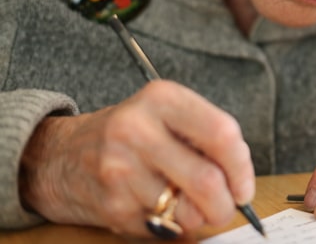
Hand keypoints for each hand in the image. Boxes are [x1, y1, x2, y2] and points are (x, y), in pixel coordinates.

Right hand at [19, 80, 254, 236]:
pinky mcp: (111, 204)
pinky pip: (163, 228)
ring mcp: (120, 169)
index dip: (242, 167)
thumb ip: (206, 137)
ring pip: (187, 211)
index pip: (222, 134)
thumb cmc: (132, 134)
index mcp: (162, 98)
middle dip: (226, 205)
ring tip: (183, 202)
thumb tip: (241, 181)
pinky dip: (169, 224)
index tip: (244, 186)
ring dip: (196, 216)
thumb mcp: (167, 114)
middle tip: (226, 207)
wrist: (61, 155)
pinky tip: (154, 205)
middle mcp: (137, 129)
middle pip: (208, 181)